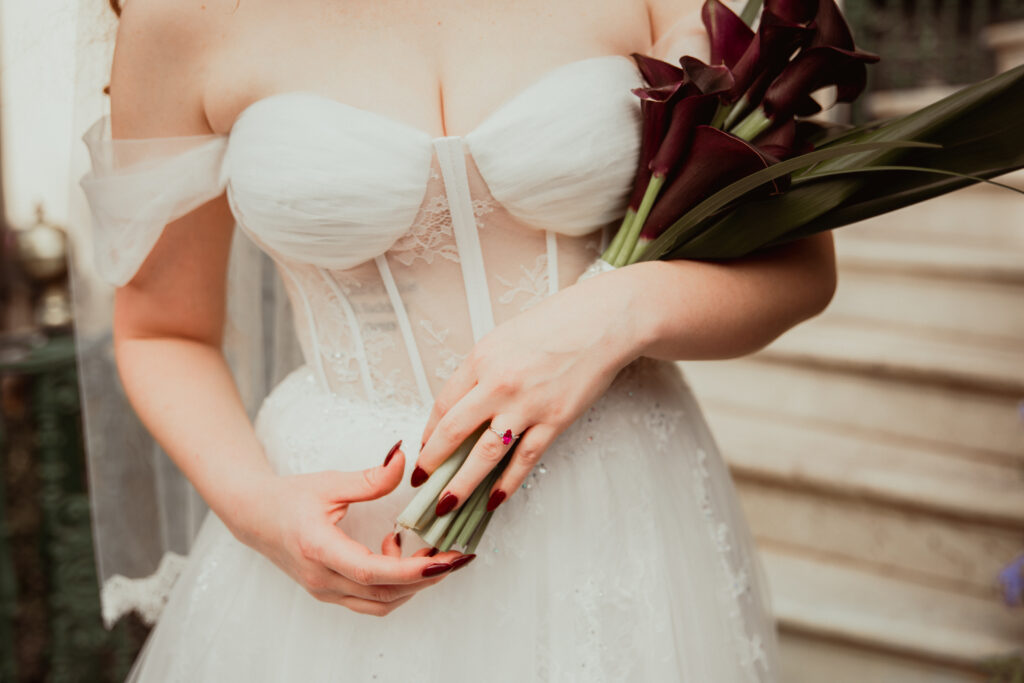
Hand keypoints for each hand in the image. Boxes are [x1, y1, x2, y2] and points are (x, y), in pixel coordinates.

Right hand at [231, 441, 469, 616]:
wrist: (254, 517)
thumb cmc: (289, 498)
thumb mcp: (330, 482)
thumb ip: (371, 478)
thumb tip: (404, 459)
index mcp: (319, 548)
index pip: (373, 571)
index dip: (412, 570)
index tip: (444, 560)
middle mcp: (322, 577)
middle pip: (384, 593)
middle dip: (426, 578)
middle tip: (456, 557)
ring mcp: (325, 590)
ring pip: (380, 603)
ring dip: (413, 584)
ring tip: (432, 553)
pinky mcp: (330, 591)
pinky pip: (371, 601)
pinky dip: (394, 585)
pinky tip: (397, 552)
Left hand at [412, 268, 644, 515]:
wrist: (604, 321)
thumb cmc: (558, 322)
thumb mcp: (505, 338)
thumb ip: (484, 369)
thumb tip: (466, 403)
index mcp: (481, 359)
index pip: (443, 404)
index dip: (429, 432)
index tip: (424, 449)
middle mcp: (498, 384)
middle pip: (453, 432)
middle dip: (432, 463)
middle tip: (420, 482)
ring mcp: (527, 405)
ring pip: (484, 455)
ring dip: (462, 484)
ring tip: (446, 504)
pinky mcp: (555, 420)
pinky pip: (524, 459)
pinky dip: (507, 483)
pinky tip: (494, 499)